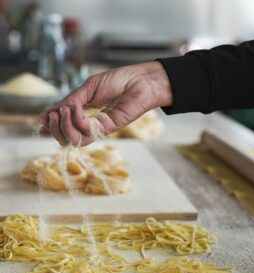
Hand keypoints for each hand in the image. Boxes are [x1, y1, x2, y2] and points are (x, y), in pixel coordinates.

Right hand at [39, 62, 172, 145]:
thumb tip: (47, 113)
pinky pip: (86, 134)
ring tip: (64, 111)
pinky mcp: (107, 129)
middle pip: (66, 138)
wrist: (139, 81)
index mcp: (83, 113)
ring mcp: (98, 127)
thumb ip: (70, 101)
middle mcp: (89, 123)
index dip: (50, 124)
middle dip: (54, 128)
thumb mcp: (88, 88)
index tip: (43, 116)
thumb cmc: (117, 81)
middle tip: (53, 115)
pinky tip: (77, 110)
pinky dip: (77, 123)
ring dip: (63, 126)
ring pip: (74, 140)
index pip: (62, 127)